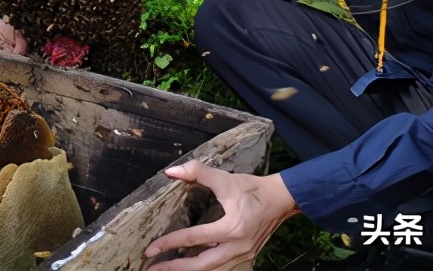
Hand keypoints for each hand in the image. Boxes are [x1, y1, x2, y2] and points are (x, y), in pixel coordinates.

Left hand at [144, 161, 299, 270]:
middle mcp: (237, 247)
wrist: (281, 199)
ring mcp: (243, 255)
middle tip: (152, 269)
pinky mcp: (246, 256)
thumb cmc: (253, 188)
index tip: (150, 250)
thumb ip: (198, 172)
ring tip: (168, 270)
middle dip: (175, 268)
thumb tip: (172, 171)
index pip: (192, 239)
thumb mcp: (225, 179)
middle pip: (201, 265)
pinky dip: (204, 268)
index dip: (169, 244)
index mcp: (231, 228)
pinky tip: (191, 266)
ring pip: (211, 270)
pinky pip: (221, 267)